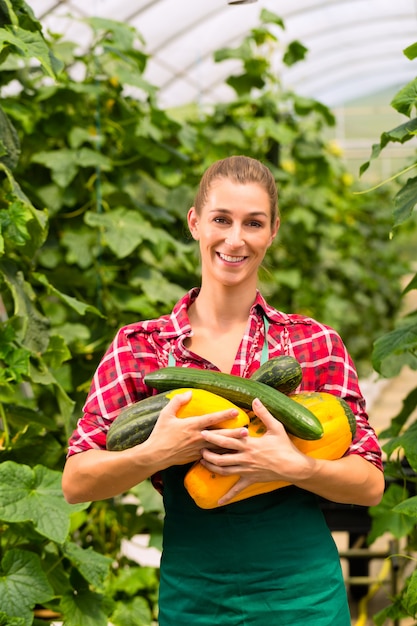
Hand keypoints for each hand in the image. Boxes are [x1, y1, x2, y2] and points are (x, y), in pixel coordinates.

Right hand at [145, 391, 248, 466]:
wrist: (155, 455)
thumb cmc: (160, 434)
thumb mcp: (166, 414)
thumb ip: (178, 402)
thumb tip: (189, 393)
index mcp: (191, 426)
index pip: (211, 419)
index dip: (224, 414)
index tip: (235, 411)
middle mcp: (197, 438)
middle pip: (220, 435)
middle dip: (234, 433)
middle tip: (246, 430)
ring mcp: (198, 449)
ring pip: (218, 447)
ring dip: (231, 444)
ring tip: (243, 442)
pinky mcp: (197, 457)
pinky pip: (212, 455)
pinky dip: (222, 454)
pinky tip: (230, 454)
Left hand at [199, 397, 314, 504]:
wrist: (294, 467)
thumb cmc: (285, 446)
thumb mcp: (276, 427)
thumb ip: (263, 413)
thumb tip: (255, 399)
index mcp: (249, 444)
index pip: (227, 440)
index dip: (214, 436)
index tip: (202, 432)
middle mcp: (245, 458)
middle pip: (222, 457)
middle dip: (208, 453)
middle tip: (198, 448)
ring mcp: (246, 470)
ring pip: (224, 471)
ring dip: (212, 467)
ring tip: (202, 462)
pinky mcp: (250, 480)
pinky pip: (237, 489)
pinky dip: (227, 496)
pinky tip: (218, 502)